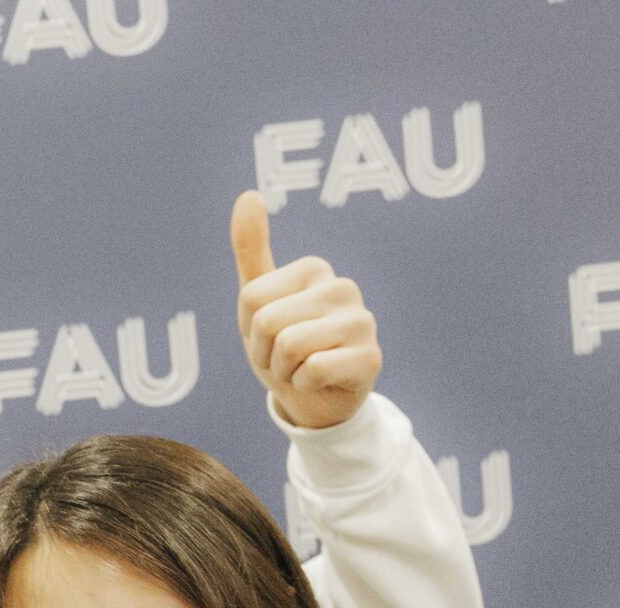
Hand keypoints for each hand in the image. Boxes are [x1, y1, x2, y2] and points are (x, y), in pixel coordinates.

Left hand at [231, 191, 380, 430]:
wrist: (314, 401)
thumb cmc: (282, 350)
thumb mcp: (257, 303)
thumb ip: (251, 249)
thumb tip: (248, 195)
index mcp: (315, 269)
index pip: (251, 299)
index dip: (249, 329)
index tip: (268, 337)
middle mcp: (343, 288)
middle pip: (267, 322)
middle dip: (264, 352)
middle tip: (284, 358)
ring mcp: (362, 321)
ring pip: (289, 346)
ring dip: (283, 370)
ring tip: (300, 369)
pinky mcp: (371, 357)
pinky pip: (313, 370)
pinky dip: (304, 384)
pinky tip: (320, 381)